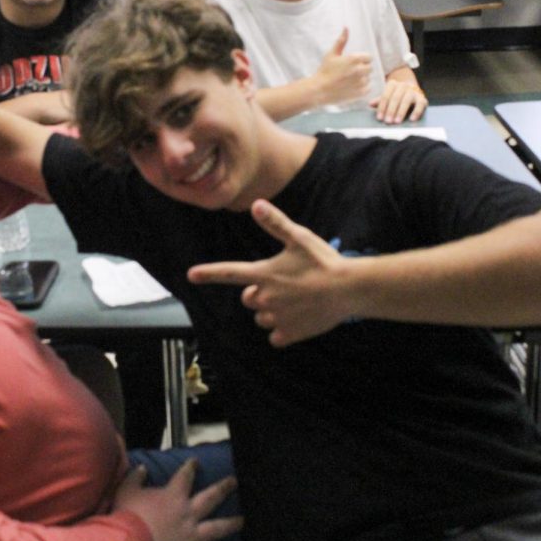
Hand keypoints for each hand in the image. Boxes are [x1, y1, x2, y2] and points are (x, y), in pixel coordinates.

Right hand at [113, 460, 241, 540]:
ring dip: (231, 523)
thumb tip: (142, 468)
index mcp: (173, 496)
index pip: (185, 476)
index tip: (196, 462)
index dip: (191, 467)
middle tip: (234, 482)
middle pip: (211, 498)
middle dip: (224, 488)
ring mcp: (191, 537)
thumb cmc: (127, 517)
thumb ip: (136, 478)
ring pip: (216, 528)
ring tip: (241, 520)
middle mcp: (188, 514)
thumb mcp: (127, 491)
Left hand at [187, 200, 356, 346]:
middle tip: (285, 284)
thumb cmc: (324, 261)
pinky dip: (284, 330)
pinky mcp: (290, 334)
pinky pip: (276, 336)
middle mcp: (265, 298)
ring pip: (262, 317)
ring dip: (272, 311)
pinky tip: (300, 317)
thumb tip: (256, 204)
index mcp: (264, 274)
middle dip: (259, 293)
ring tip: (297, 300)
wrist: (349, 289)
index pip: (229, 273)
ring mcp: (277, 318)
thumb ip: (275, 224)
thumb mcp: (300, 238)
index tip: (191, 275)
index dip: (209, 273)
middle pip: (249, 298)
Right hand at [314, 29, 370, 106]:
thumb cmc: (324, 70)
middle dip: (362, 69)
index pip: (368, 57)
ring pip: (368, 78)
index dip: (361, 60)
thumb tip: (346, 27)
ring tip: (349, 81)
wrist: (319, 90)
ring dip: (361, 79)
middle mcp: (360, 70)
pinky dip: (361, 88)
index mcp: (354, 59)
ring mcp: (361, 82)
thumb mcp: (332, 53)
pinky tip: (351, 87)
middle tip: (349, 73)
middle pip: (369, 68)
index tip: (352, 64)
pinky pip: (367, 88)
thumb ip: (341, 41)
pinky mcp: (361, 92)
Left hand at [370, 79, 426, 123]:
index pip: (385, 96)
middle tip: (387, 121)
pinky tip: (412, 119)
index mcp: (393, 84)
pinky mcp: (422, 98)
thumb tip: (370, 104)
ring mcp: (413, 91)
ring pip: (407, 100)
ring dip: (401, 112)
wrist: (412, 91)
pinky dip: (416, 112)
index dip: (382, 107)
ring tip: (397, 121)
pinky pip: (420, 104)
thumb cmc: (396, 96)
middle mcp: (403, 86)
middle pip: (395, 98)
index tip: (379, 118)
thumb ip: (380, 101)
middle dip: (391, 110)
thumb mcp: (387, 97)